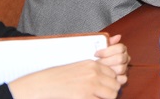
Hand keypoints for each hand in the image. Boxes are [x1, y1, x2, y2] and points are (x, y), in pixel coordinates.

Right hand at [7, 59, 123, 98]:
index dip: (110, 83)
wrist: (43, 84)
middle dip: (110, 92)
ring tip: (95, 98)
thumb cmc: (59, 78)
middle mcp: (94, 73)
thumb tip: (109, 79)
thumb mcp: (79, 68)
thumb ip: (93, 71)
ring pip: (112, 94)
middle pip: (115, 85)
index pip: (114, 74)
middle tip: (100, 96)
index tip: (103, 88)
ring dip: (105, 98)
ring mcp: (90, 85)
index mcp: (93, 65)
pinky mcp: (84, 96)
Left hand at [95, 35, 129, 81]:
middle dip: (106, 61)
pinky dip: (114, 79)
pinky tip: (105, 76)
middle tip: (96, 63)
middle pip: (120, 58)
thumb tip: (118, 36)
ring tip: (99, 70)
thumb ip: (107, 41)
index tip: (96, 53)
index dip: (107, 51)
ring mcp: (125, 68)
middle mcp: (125, 58)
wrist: (89, 70)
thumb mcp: (98, 47)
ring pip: (121, 68)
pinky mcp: (123, 78)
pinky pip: (122, 79)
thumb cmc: (95, 57)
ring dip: (108, 70)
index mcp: (121, 50)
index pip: (120, 48)